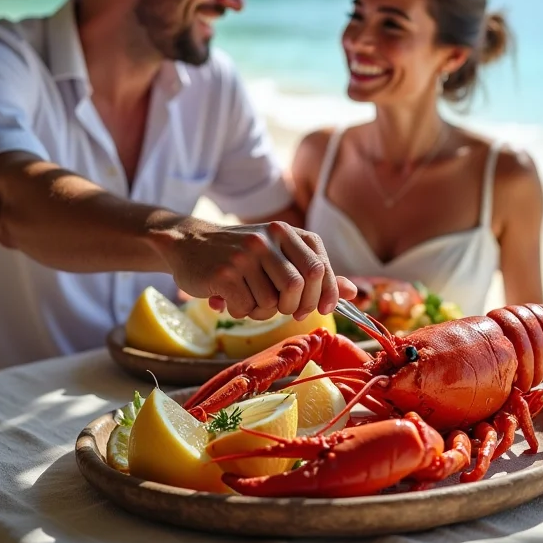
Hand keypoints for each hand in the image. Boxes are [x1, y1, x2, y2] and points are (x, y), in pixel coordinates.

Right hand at [163, 219, 355, 320]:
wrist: (189, 243)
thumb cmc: (241, 254)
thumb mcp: (280, 255)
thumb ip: (316, 273)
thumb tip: (353, 292)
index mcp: (286, 231)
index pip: (319, 266)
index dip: (325, 292)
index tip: (321, 308)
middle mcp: (267, 238)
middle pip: (300, 285)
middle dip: (297, 305)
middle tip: (286, 309)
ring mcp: (245, 255)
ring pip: (273, 302)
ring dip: (265, 311)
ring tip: (250, 299)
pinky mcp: (225, 273)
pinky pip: (247, 307)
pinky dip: (242, 311)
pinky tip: (230, 298)